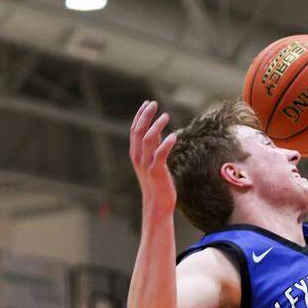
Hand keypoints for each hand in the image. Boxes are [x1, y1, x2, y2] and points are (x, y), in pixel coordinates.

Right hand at [129, 100, 177, 220]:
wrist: (157, 204)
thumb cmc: (157, 183)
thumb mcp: (153, 162)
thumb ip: (154, 148)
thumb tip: (159, 132)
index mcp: (135, 154)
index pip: (134, 130)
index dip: (140, 116)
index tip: (148, 103)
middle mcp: (138, 157)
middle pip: (138, 131)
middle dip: (145, 115)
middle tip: (154, 103)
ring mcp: (146, 165)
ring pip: (148, 140)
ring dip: (156, 126)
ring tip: (166, 115)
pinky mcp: (157, 172)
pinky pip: (160, 155)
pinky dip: (166, 144)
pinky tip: (173, 136)